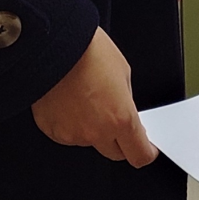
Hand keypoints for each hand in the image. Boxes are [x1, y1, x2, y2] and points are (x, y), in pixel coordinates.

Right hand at [31, 27, 157, 165]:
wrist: (54, 44)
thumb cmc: (88, 51)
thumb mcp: (123, 72)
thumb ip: (126, 101)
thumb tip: (126, 112)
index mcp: (121, 118)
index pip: (140, 155)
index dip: (144, 151)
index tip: (145, 146)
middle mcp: (97, 132)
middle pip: (116, 153)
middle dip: (120, 141)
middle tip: (114, 118)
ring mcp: (73, 134)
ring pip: (90, 142)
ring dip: (92, 129)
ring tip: (86, 99)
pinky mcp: (53, 131)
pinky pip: (68, 135)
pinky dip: (71, 124)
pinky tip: (70, 101)